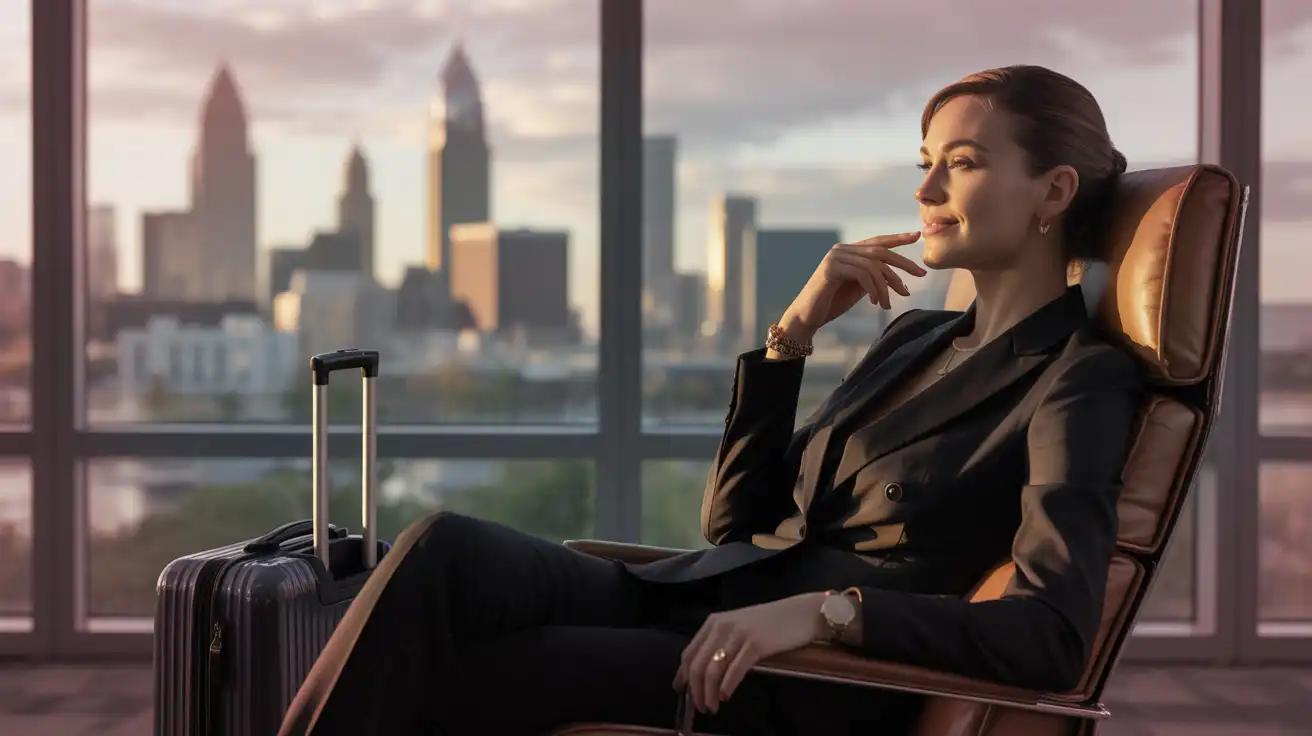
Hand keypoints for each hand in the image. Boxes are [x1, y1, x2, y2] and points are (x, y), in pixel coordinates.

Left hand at [672, 593, 827, 714]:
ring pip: (713, 670)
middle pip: (697, 665)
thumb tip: (703, 672)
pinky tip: (726, 696)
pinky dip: (727, 687)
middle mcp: (721, 626)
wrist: (801, 613)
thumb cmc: (770, 623)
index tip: (681, 692)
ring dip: (709, 694)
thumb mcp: (738, 627)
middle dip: (695, 690)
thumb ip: (720, 643)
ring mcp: (738, 635)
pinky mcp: (755, 644)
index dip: (682, 676)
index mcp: (714, 622)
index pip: (688, 653)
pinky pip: (734, 670)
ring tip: (712, 707)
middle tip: (701, 707)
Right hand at [777, 232, 926, 341]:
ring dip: (887, 286)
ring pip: (873, 265)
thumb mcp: (858, 288)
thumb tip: (895, 277)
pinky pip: (862, 274)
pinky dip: (874, 289)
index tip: (917, 236)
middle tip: (920, 275)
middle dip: (903, 263)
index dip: (898, 238)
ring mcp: (835, 257)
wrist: (807, 317)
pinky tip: (875, 303)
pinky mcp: (831, 268)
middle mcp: (841, 249)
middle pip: (880, 251)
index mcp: (848, 251)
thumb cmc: (831, 303)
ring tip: (889, 304)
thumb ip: (872, 277)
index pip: (877, 241)